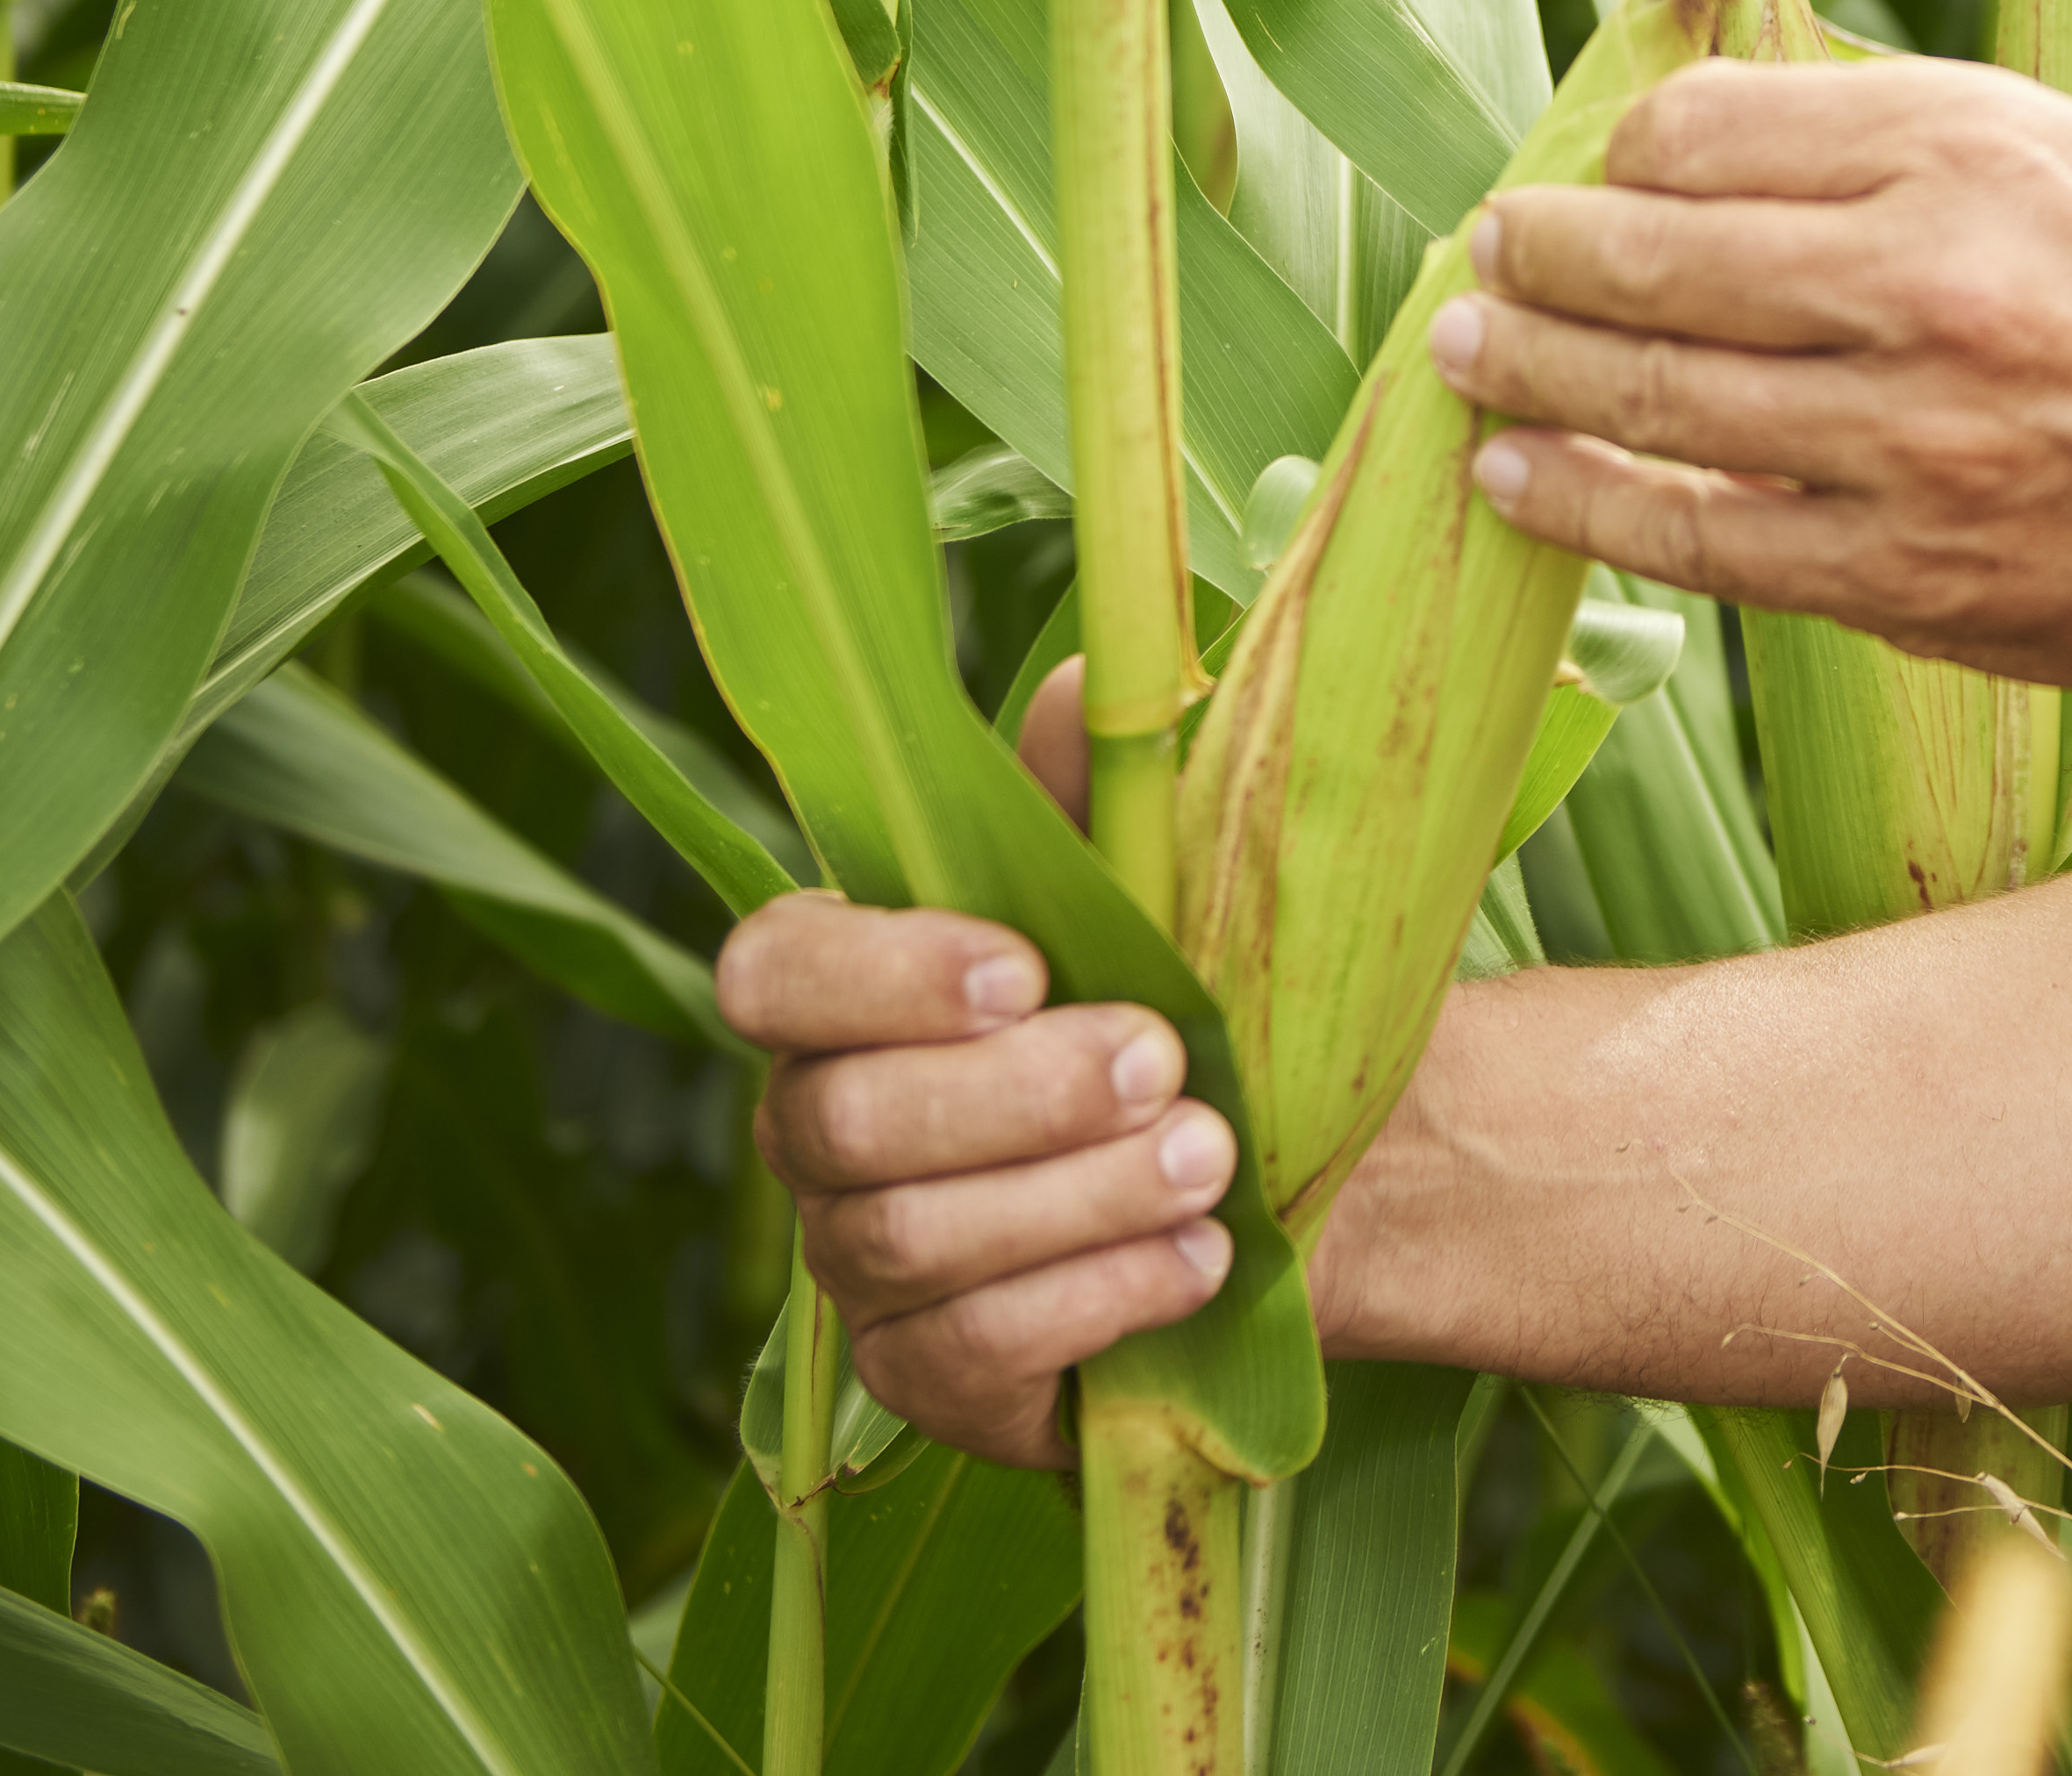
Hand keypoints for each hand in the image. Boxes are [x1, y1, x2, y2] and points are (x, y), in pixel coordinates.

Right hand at [713, 668, 1241, 1467]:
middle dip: (1017, 1093)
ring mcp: (862, 1270)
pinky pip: (966, 1355)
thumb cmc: (1200, 996)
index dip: (878, 975)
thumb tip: (1085, 688)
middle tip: (1168, 1060)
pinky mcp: (929, 1383)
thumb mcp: (1170, 878)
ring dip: (1073, 1195)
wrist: (1301, 1167)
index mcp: (848, 991)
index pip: (770, 973)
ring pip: (909, 1241)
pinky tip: (1198, 1259)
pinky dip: (1092, 1300)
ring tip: (1211, 1157)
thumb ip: (1108, 785)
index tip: (1024, 965)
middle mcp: (822, 1132)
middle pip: (847, 1121)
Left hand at [1431, 53, 2071, 701]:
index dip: (1625, 152)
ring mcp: (1911, 442)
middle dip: (1533, 257)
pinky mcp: (1907, 574)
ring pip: (1651, 401)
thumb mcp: (2067, 150)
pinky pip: (1699, 540)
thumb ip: (1887, 135)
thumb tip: (1694, 132)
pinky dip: (1585, 505)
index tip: (1601, 172)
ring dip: (1524, 376)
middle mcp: (1931, 282)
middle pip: (1650, 258)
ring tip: (1460, 357)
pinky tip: (1518, 478)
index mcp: (1968, 147)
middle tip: (1480, 254)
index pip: (1704, 131)